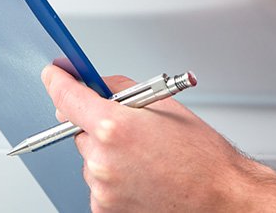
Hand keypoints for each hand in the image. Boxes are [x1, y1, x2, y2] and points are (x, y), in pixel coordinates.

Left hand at [43, 66, 275, 211]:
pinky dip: (113, 176)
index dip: (58, 81)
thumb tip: (97, 85)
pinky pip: (98, 182)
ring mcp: (101, 188)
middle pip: (78, 129)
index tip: (54, 75)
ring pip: (90, 157)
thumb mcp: (164, 105)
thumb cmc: (201, 155)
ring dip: (107, 152)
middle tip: (131, 127)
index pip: (67, 97)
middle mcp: (102, 160)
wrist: (220, 197)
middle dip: (97, 123)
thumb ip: (122, 90)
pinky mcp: (104, 209)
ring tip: (146, 157)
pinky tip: (141, 175)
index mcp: (114, 127)